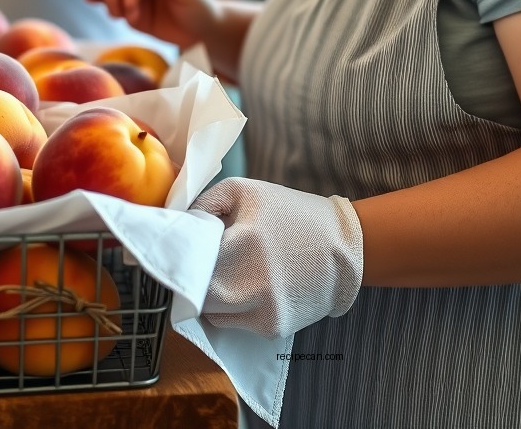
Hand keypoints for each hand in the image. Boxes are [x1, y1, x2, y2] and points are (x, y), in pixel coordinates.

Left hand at [190, 177, 362, 339]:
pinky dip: (235, 306)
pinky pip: (234, 323)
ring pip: (210, 312)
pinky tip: (254, 285)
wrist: (345, 248)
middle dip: (193, 276)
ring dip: (211, 295)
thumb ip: (204, 203)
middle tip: (203, 260)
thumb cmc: (293, 214)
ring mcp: (261, 312)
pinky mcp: (272, 329)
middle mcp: (248, 285)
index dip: (178, 256)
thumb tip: (176, 223)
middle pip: (194, 293)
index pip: (187, 261)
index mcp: (241, 244)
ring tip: (232, 271)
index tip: (175, 249)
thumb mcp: (247, 191)